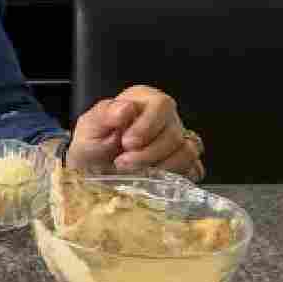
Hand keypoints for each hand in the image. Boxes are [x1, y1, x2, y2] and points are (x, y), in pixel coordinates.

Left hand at [66, 86, 203, 180]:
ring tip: (137, 173)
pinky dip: (176, 176)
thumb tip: (126, 108)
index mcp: (144, 100)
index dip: (147, 126)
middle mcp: (166, 117)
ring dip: (162, 167)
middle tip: (123, 163)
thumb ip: (104, 115)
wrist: (93, 172)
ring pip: (187, 151)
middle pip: (174, 132)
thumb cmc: (92, 145)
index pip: (161, 105)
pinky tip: (155, 180)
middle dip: (149, 153)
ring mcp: (178, 140)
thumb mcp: (88, 128)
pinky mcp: (183, 163)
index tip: (127, 143)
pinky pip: (193, 168)